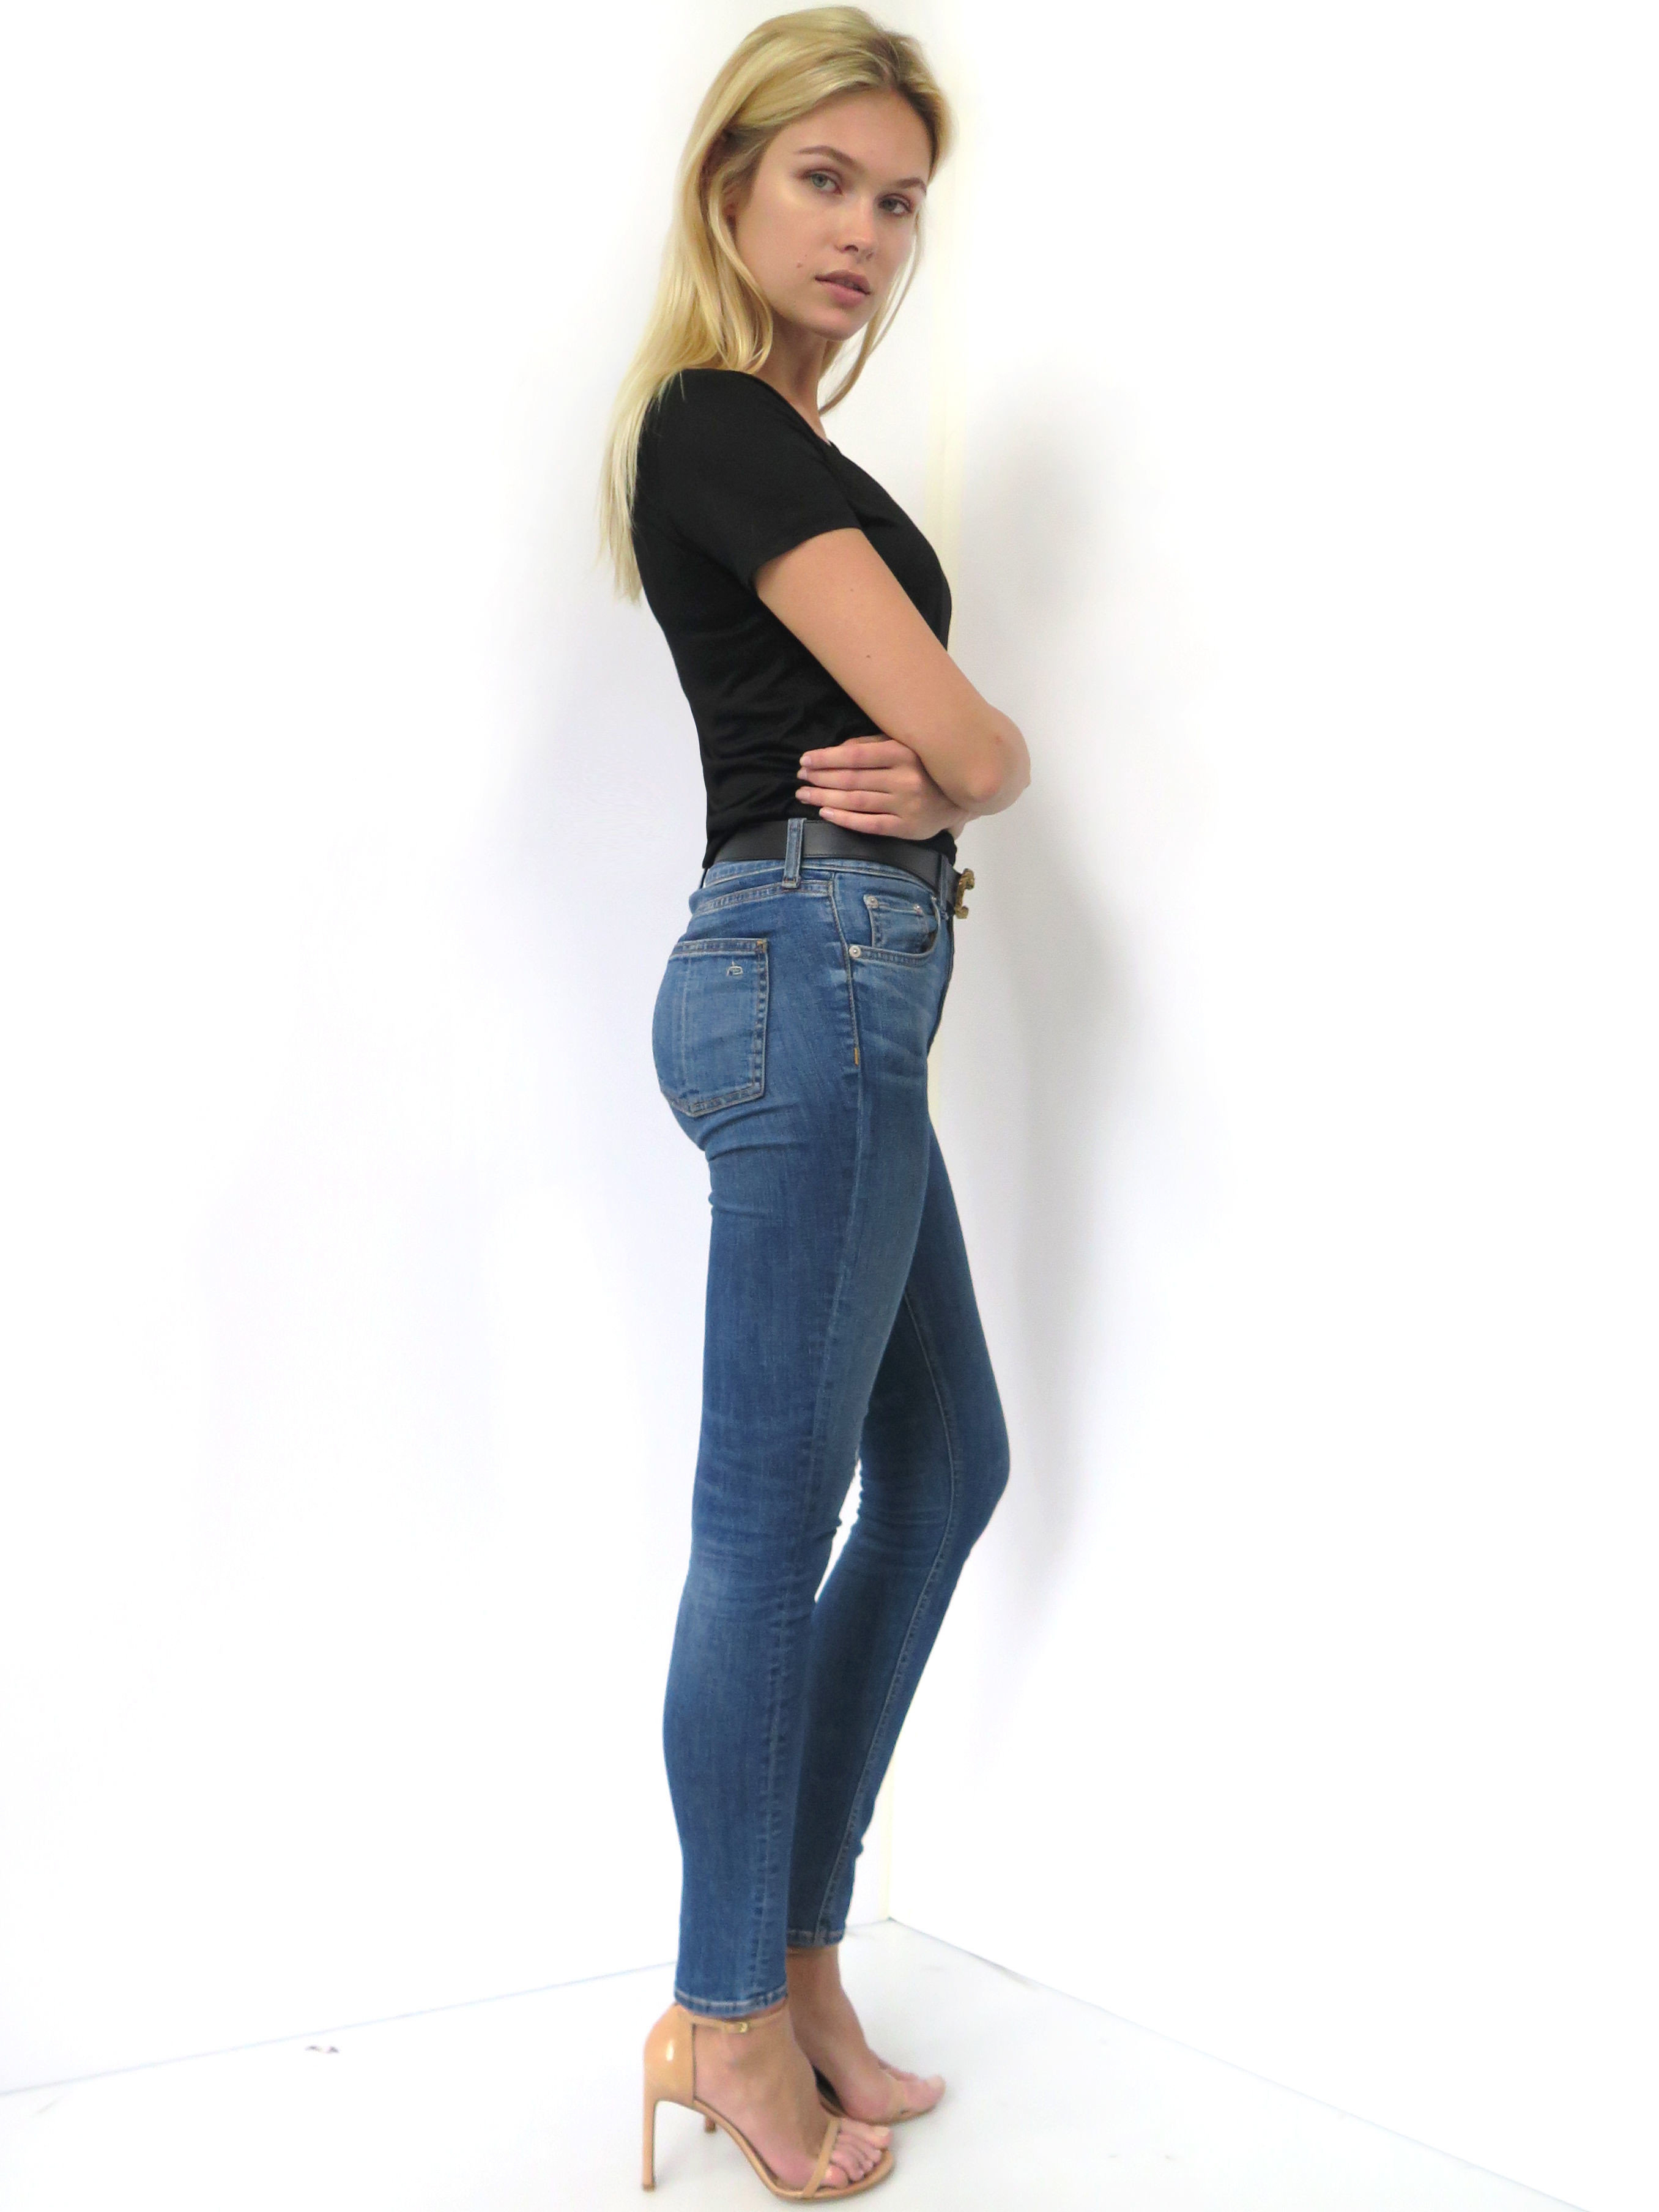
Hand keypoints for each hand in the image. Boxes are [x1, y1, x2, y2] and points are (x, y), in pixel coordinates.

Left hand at [797, 737, 969, 841]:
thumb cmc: (924, 767)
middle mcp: (905, 779)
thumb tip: (835, 751)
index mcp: (903, 753)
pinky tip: (826, 812)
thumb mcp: (903, 746)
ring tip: (805, 794)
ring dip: (826, 797)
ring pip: (857, 801)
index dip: (826, 758)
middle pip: (852, 779)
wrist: (961, 797)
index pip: (855, 756)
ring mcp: (906, 805)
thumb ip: (871, 745)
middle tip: (800, 778)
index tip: (805, 760)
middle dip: (821, 778)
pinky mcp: (907, 828)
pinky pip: (870, 824)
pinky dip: (845, 819)